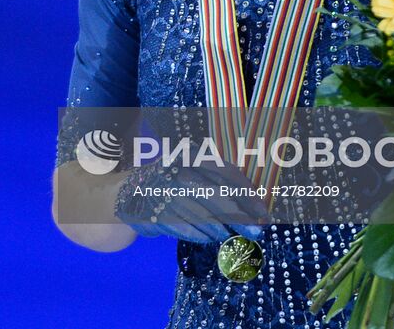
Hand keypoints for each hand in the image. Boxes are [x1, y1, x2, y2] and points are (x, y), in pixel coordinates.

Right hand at [115, 158, 268, 243]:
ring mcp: (164, 189)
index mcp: (191, 154)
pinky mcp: (153, 210)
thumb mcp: (195, 172)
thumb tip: (254, 205)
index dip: (247, 193)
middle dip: (239, 215)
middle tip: (256, 231)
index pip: (225, 172)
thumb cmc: (174, 182)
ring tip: (231, 237)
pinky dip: (200, 234)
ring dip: (220, 228)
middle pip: (215, 194)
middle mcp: (177, 168)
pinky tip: (211, 238)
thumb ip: (221, 182)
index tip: (263, 212)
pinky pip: (183, 226)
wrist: (130, 191)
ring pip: (200, 212)